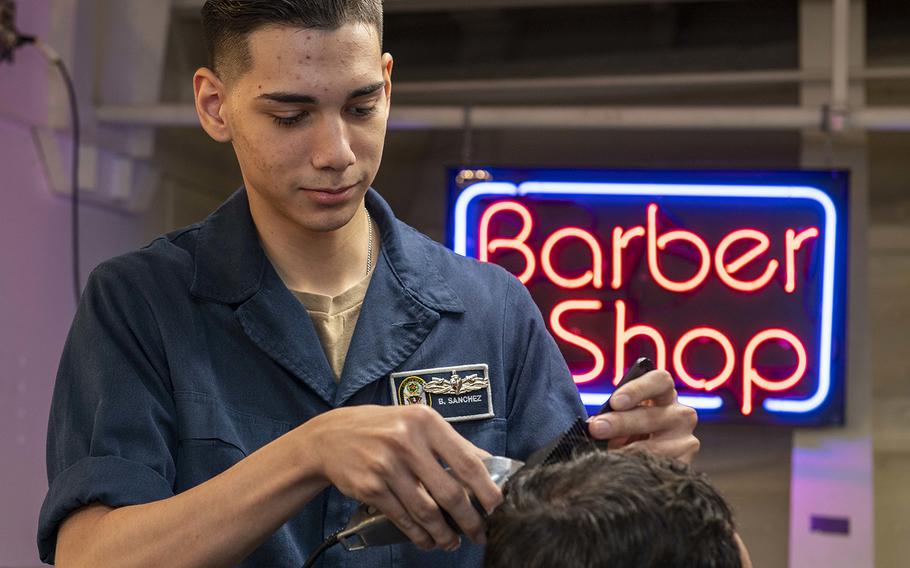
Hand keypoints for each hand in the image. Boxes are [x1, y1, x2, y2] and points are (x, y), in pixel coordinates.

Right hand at [304, 404, 501, 550]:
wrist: (331, 436)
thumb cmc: (383, 428)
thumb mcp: (417, 422)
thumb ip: (450, 442)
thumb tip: (488, 464)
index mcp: (426, 422)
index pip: (467, 461)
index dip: (486, 489)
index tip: (497, 507)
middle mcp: (407, 441)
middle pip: (450, 492)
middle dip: (470, 519)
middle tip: (479, 533)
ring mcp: (386, 465)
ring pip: (426, 511)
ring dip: (444, 533)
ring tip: (453, 542)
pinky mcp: (370, 487)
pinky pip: (403, 517)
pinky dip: (418, 534)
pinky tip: (427, 540)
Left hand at [587, 369, 699, 462]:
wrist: (645, 466)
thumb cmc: (627, 433)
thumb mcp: (620, 421)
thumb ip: (610, 418)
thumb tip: (594, 424)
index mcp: (664, 394)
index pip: (659, 381)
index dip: (637, 389)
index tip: (615, 402)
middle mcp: (680, 414)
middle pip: (652, 415)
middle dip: (621, 422)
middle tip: (597, 428)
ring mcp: (687, 440)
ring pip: (657, 446)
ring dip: (629, 451)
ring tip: (608, 455)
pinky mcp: (686, 464)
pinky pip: (661, 467)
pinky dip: (640, 469)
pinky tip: (626, 470)